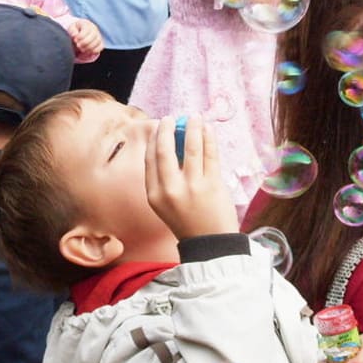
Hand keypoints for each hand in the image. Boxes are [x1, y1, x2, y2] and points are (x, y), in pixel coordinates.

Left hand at [68, 18, 103, 56]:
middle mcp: (94, 29)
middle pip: (93, 36)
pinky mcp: (100, 42)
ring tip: (81, 49)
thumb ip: (72, 31)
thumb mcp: (71, 28)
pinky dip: (94, 51)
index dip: (80, 36)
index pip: (86, 30)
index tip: (75, 40)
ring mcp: (98, 35)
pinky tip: (87, 51)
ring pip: (97, 42)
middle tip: (78, 45)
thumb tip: (74, 35)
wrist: (80, 32)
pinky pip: (100, 47)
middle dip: (84, 42)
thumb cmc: (76, 30)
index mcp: (86, 24)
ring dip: (88, 47)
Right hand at [144, 116, 238, 238]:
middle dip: (167, 129)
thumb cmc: (187, 221)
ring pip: (190, 147)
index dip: (154, 139)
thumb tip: (171, 144)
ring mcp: (192, 187)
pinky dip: (208, 138)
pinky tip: (207, 128)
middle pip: (165, 149)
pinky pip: (209, 154)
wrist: (210, 244)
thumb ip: (163, 179)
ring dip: (192, 128)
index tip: (158, 127)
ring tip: (194, 117)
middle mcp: (170, 189)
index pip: (150, 159)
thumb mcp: (165, 204)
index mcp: (154, 195)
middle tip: (171, 118)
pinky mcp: (212, 185)